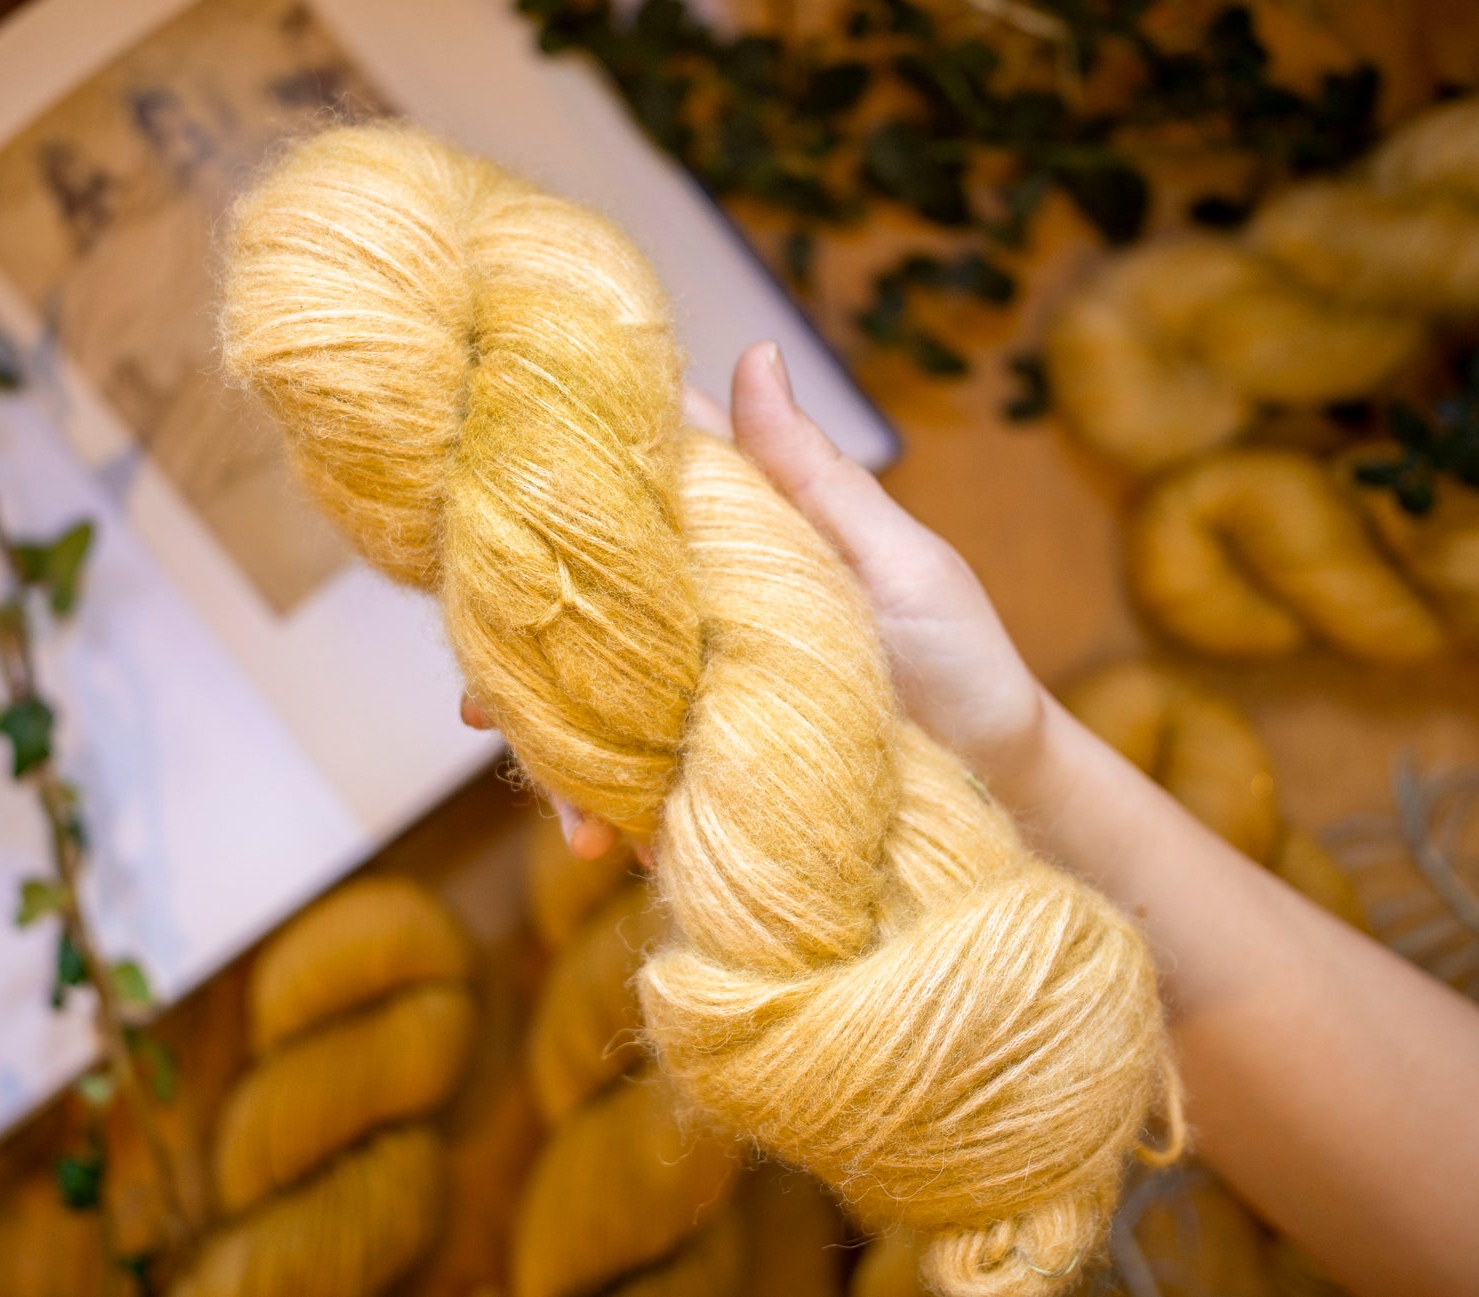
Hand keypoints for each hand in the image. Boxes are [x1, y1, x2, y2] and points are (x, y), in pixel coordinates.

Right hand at [465, 341, 1050, 857]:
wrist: (1000, 778)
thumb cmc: (960, 653)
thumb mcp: (895, 559)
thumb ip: (811, 473)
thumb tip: (752, 348)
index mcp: (738, 537)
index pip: (630, 495)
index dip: (551, 493)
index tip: (485, 508)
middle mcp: (699, 612)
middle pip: (581, 618)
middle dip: (522, 660)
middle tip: (479, 707)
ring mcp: (695, 695)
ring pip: (589, 710)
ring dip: (558, 757)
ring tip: (566, 816)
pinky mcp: (703, 770)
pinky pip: (632, 788)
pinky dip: (608, 818)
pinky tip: (606, 849)